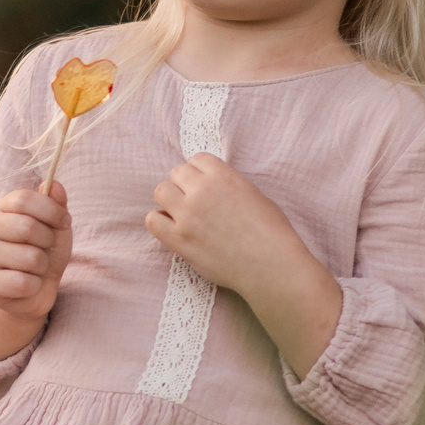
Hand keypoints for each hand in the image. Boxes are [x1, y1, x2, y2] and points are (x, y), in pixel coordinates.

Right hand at [0, 182, 70, 361]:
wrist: (35, 289)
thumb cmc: (44, 250)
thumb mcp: (55, 225)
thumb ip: (56, 204)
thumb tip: (55, 185)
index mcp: (3, 207)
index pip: (24, 199)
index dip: (51, 211)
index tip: (64, 221)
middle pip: (27, 227)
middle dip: (48, 241)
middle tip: (45, 248)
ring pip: (31, 258)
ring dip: (43, 266)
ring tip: (35, 268)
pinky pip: (23, 283)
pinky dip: (35, 286)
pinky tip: (27, 284)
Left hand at [145, 155, 342, 376]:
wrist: (270, 265)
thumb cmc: (271, 232)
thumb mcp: (254, 194)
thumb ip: (228, 184)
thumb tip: (213, 186)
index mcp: (223, 175)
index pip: (197, 159)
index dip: (201, 173)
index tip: (207, 186)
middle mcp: (201, 190)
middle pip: (176, 173)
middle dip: (185, 184)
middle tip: (197, 202)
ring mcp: (187, 215)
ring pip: (161, 192)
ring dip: (170, 200)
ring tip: (184, 214)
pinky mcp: (178, 240)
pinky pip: (153, 220)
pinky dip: (160, 221)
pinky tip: (174, 229)